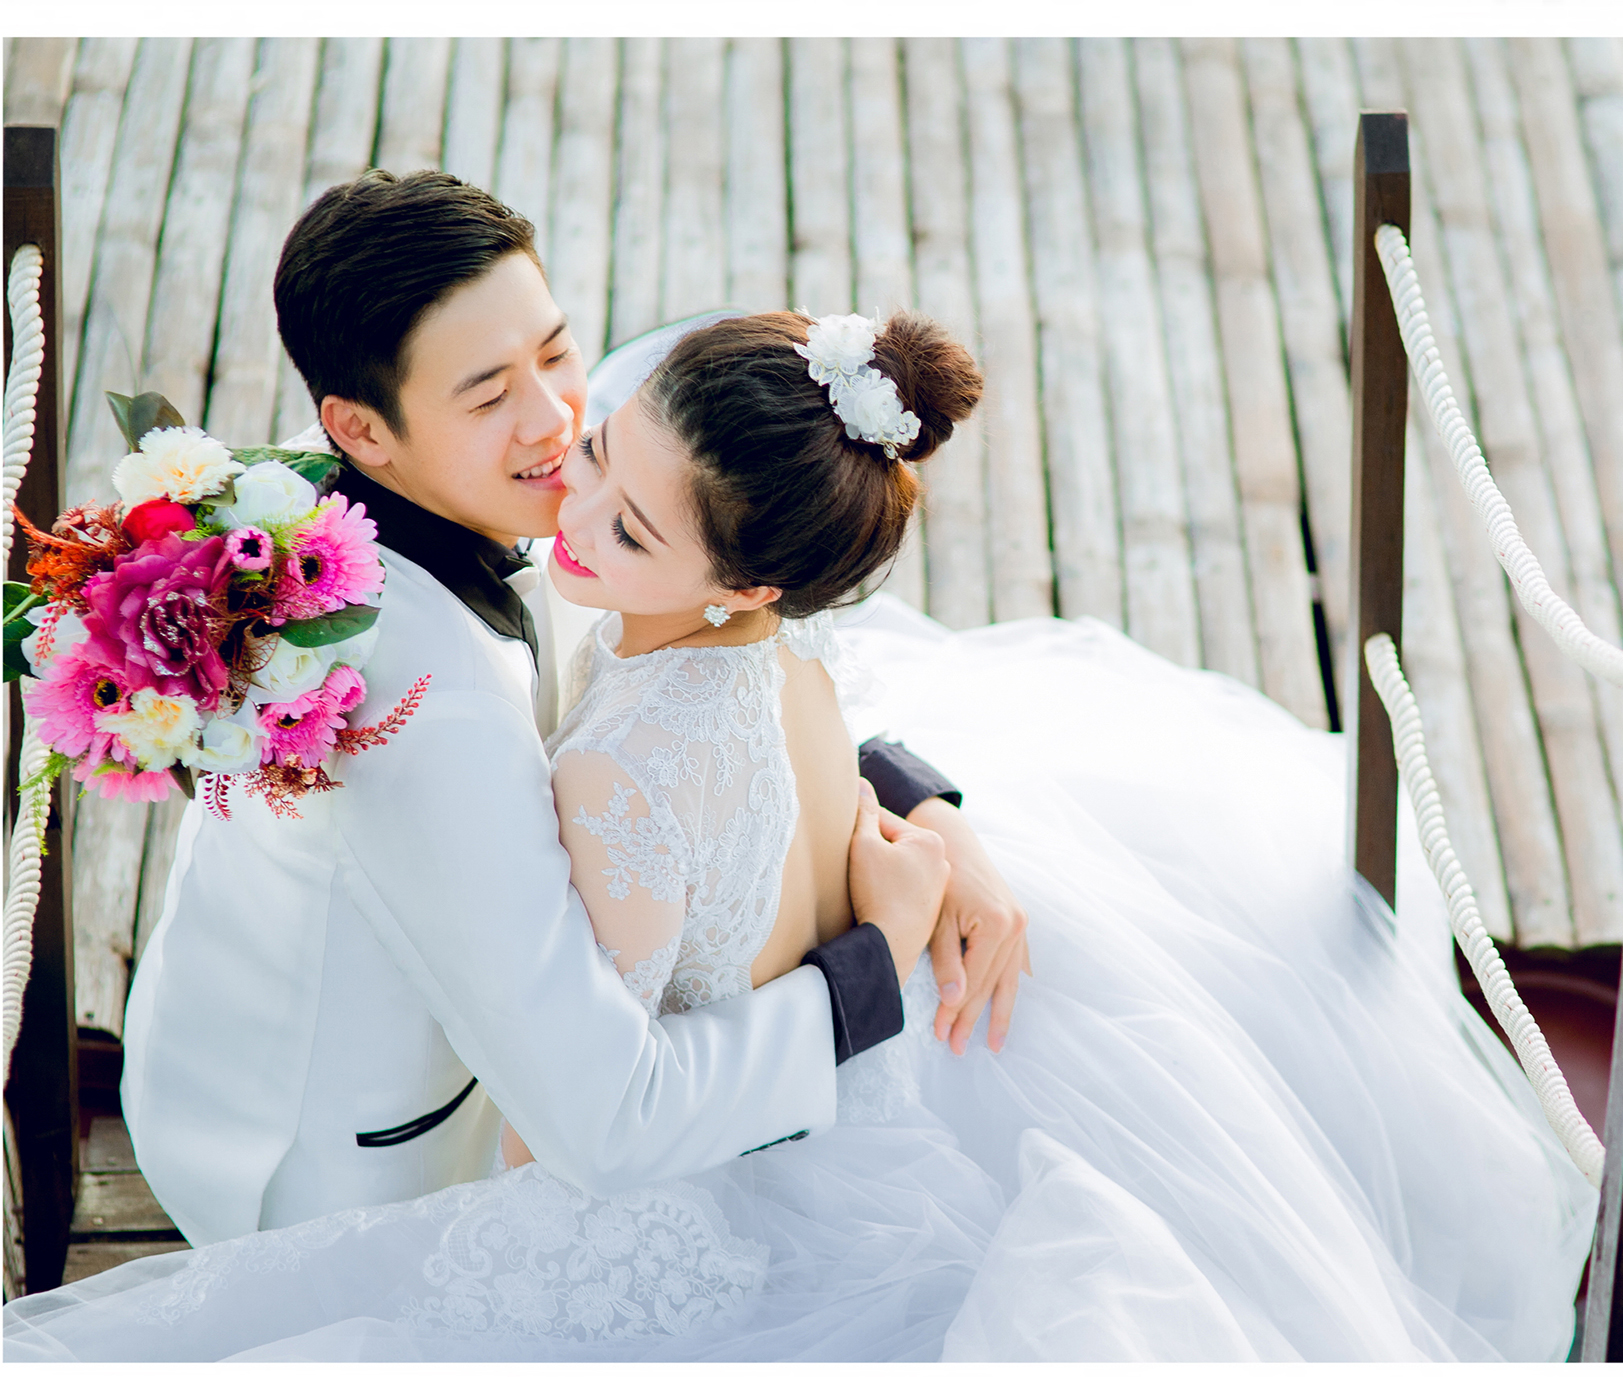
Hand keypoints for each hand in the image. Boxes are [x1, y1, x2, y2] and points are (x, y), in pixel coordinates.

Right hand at [848, 779, 949, 986]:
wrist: (890, 946)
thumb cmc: (878, 894)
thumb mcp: (863, 845)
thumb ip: (863, 812)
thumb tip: (860, 783)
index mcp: (930, 840)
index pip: (882, 820)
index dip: (857, 829)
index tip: (843, 840)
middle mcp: (942, 861)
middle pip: (893, 844)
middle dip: (871, 852)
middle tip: (854, 869)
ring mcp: (939, 887)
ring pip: (898, 868)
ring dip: (879, 872)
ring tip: (863, 887)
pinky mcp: (930, 909)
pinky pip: (903, 889)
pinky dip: (889, 891)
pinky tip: (875, 902)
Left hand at [908, 797, 1029, 1054]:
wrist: (952, 841)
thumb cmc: (939, 877)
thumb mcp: (937, 918)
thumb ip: (946, 960)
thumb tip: (953, 1000)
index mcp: (996, 923)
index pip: (974, 980)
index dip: (956, 1011)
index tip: (942, 1036)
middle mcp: (1015, 925)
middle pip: (992, 984)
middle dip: (973, 1019)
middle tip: (957, 1048)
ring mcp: (1021, 924)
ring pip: (1010, 978)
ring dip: (999, 1012)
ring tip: (994, 1044)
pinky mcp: (1018, 922)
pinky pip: (1018, 963)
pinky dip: (1011, 986)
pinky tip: (1008, 1006)